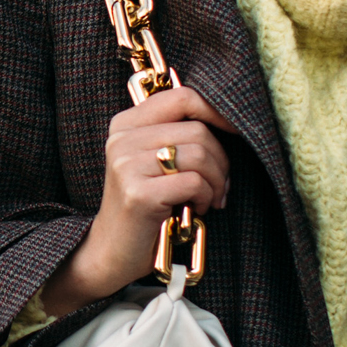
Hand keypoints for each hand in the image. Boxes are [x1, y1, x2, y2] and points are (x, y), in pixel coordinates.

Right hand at [40, 87, 235, 316]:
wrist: (112, 250)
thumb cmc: (146, 204)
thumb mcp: (153, 161)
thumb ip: (176, 134)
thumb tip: (226, 119)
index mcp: (126, 124)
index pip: (182, 96)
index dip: (216, 111)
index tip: (234, 131)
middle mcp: (122, 139)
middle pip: (197, 129)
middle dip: (221, 159)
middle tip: (220, 184)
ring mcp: (127, 165)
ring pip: (199, 154)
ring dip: (216, 181)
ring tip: (209, 198)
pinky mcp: (138, 193)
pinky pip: (193, 182)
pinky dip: (205, 197)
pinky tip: (197, 208)